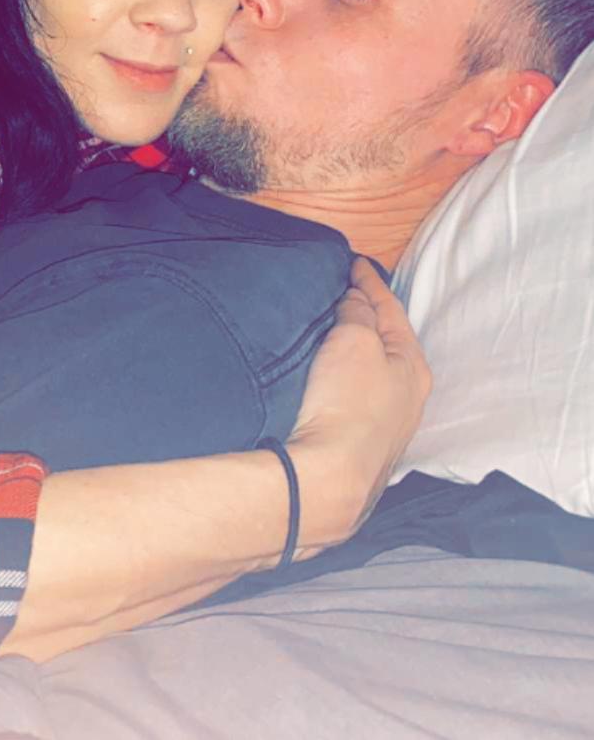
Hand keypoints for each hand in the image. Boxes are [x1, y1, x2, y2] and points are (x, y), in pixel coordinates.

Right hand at [284, 257, 431, 555]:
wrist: (329, 478)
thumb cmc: (347, 403)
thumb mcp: (355, 341)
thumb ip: (358, 313)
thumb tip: (357, 301)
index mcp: (413, 365)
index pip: (391, 310)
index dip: (371, 282)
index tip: (355, 262)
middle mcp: (409, 395)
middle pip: (388, 341)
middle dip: (370, 315)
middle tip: (348, 291)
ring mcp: (387, 424)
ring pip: (374, 369)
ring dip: (358, 347)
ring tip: (337, 328)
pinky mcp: (362, 444)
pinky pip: (358, 392)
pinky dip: (348, 373)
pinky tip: (333, 375)